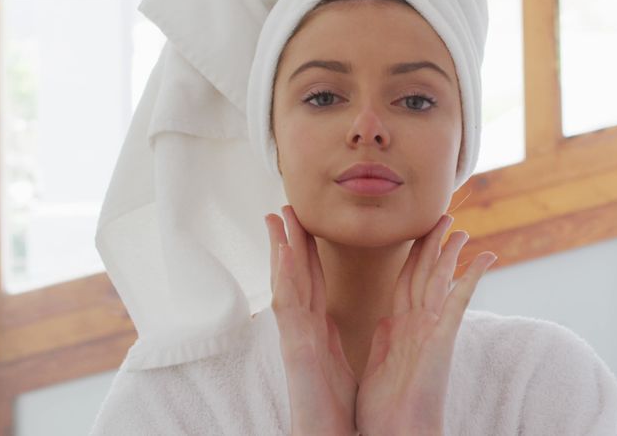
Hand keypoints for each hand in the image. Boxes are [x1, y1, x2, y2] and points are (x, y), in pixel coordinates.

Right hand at [266, 205, 357, 435]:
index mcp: (316, 332)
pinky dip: (286, 278)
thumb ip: (333, 338)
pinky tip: (285, 254)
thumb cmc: (333, 409)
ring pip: (286, 285)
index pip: (311, 283)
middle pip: (295, 277)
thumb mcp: (338, 362)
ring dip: (281, 251)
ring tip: (277, 218)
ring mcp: (295, 339)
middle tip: (283, 208)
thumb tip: (335, 322)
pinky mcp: (296, 351)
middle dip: (289, 242)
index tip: (302, 224)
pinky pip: (289, 308)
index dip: (306, 253)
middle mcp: (302, 331)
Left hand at [354, 214, 497, 435]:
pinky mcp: (443, 338)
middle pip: (425, 273)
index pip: (405, 281)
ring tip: (460, 226)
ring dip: (449, 251)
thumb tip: (385, 320)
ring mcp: (432, 330)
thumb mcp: (378, 365)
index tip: (418, 235)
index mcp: (400, 329)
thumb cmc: (386, 412)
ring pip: (440, 279)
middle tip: (443, 216)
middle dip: (433, 243)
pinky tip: (485, 257)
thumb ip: (385, 339)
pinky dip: (471, 277)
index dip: (412, 256)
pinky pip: (459, 301)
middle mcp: (418, 325)